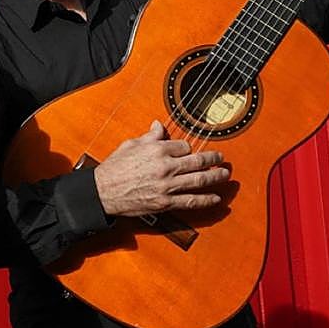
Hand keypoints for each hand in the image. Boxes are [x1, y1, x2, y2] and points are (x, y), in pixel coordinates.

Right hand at [92, 121, 229, 216]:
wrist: (103, 192)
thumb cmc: (114, 168)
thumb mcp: (130, 145)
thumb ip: (149, 136)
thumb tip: (159, 125)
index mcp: (156, 150)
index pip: (184, 146)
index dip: (189, 148)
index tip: (190, 151)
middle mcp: (165, 166)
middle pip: (197, 161)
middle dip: (213, 159)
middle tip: (221, 159)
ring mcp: (167, 185)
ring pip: (199, 180)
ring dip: (216, 177)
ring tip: (225, 175)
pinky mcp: (166, 202)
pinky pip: (191, 201)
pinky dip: (206, 200)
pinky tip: (215, 198)